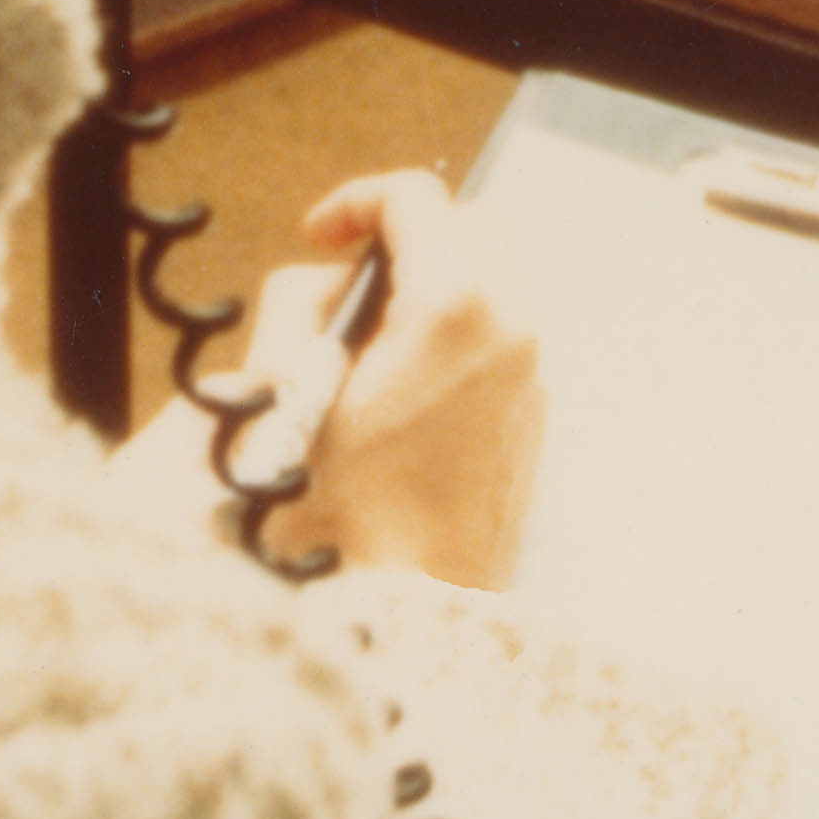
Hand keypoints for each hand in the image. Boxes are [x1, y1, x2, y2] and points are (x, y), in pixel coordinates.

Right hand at [237, 171, 543, 591]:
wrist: (404, 620)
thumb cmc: (336, 516)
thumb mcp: (284, 389)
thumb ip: (302, 304)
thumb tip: (339, 288)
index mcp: (454, 310)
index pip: (417, 198)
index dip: (356, 202)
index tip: (319, 236)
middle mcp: (512, 334)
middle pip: (474, 228)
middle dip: (410, 240)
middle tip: (351, 288)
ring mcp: (532, 381)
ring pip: (494, 287)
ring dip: (433, 293)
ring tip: (366, 355)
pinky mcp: (534, 425)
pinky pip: (501, 345)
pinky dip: (456, 342)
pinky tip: (399, 401)